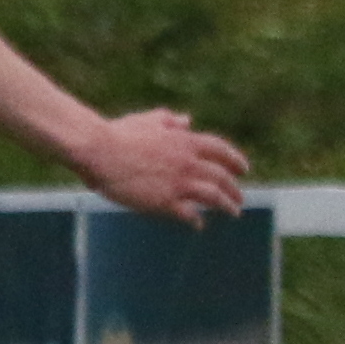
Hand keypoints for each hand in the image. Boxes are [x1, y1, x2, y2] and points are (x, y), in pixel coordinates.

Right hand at [74, 109, 249, 225]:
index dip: (235, 160)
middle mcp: (188, 162)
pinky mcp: (165, 201)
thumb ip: (170, 120)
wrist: (100, 151)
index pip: (220, 150)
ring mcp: (178, 183)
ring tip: (233, 212)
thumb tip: (187, 120)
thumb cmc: (119, 133)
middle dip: (234, 189)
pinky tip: (199, 224)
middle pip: (221, 177)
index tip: (244, 169)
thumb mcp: (149, 120)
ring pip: (214, 196)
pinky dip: (197, 219)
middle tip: (239, 198)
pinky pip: (189, 213)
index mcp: (185, 141)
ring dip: (227, 205)